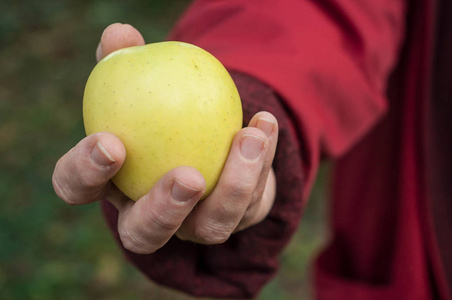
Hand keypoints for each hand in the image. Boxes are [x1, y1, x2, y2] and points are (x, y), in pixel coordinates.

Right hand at [52, 23, 277, 253]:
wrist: (206, 134)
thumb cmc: (163, 109)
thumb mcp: (142, 82)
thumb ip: (127, 62)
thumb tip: (119, 35)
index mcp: (113, 184)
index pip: (79, 188)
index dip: (84, 173)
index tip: (111, 142)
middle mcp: (151, 214)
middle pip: (144, 234)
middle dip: (163, 211)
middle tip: (188, 176)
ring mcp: (195, 223)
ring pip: (211, 227)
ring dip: (234, 186)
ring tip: (249, 137)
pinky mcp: (235, 218)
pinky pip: (252, 200)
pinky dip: (262, 161)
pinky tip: (264, 124)